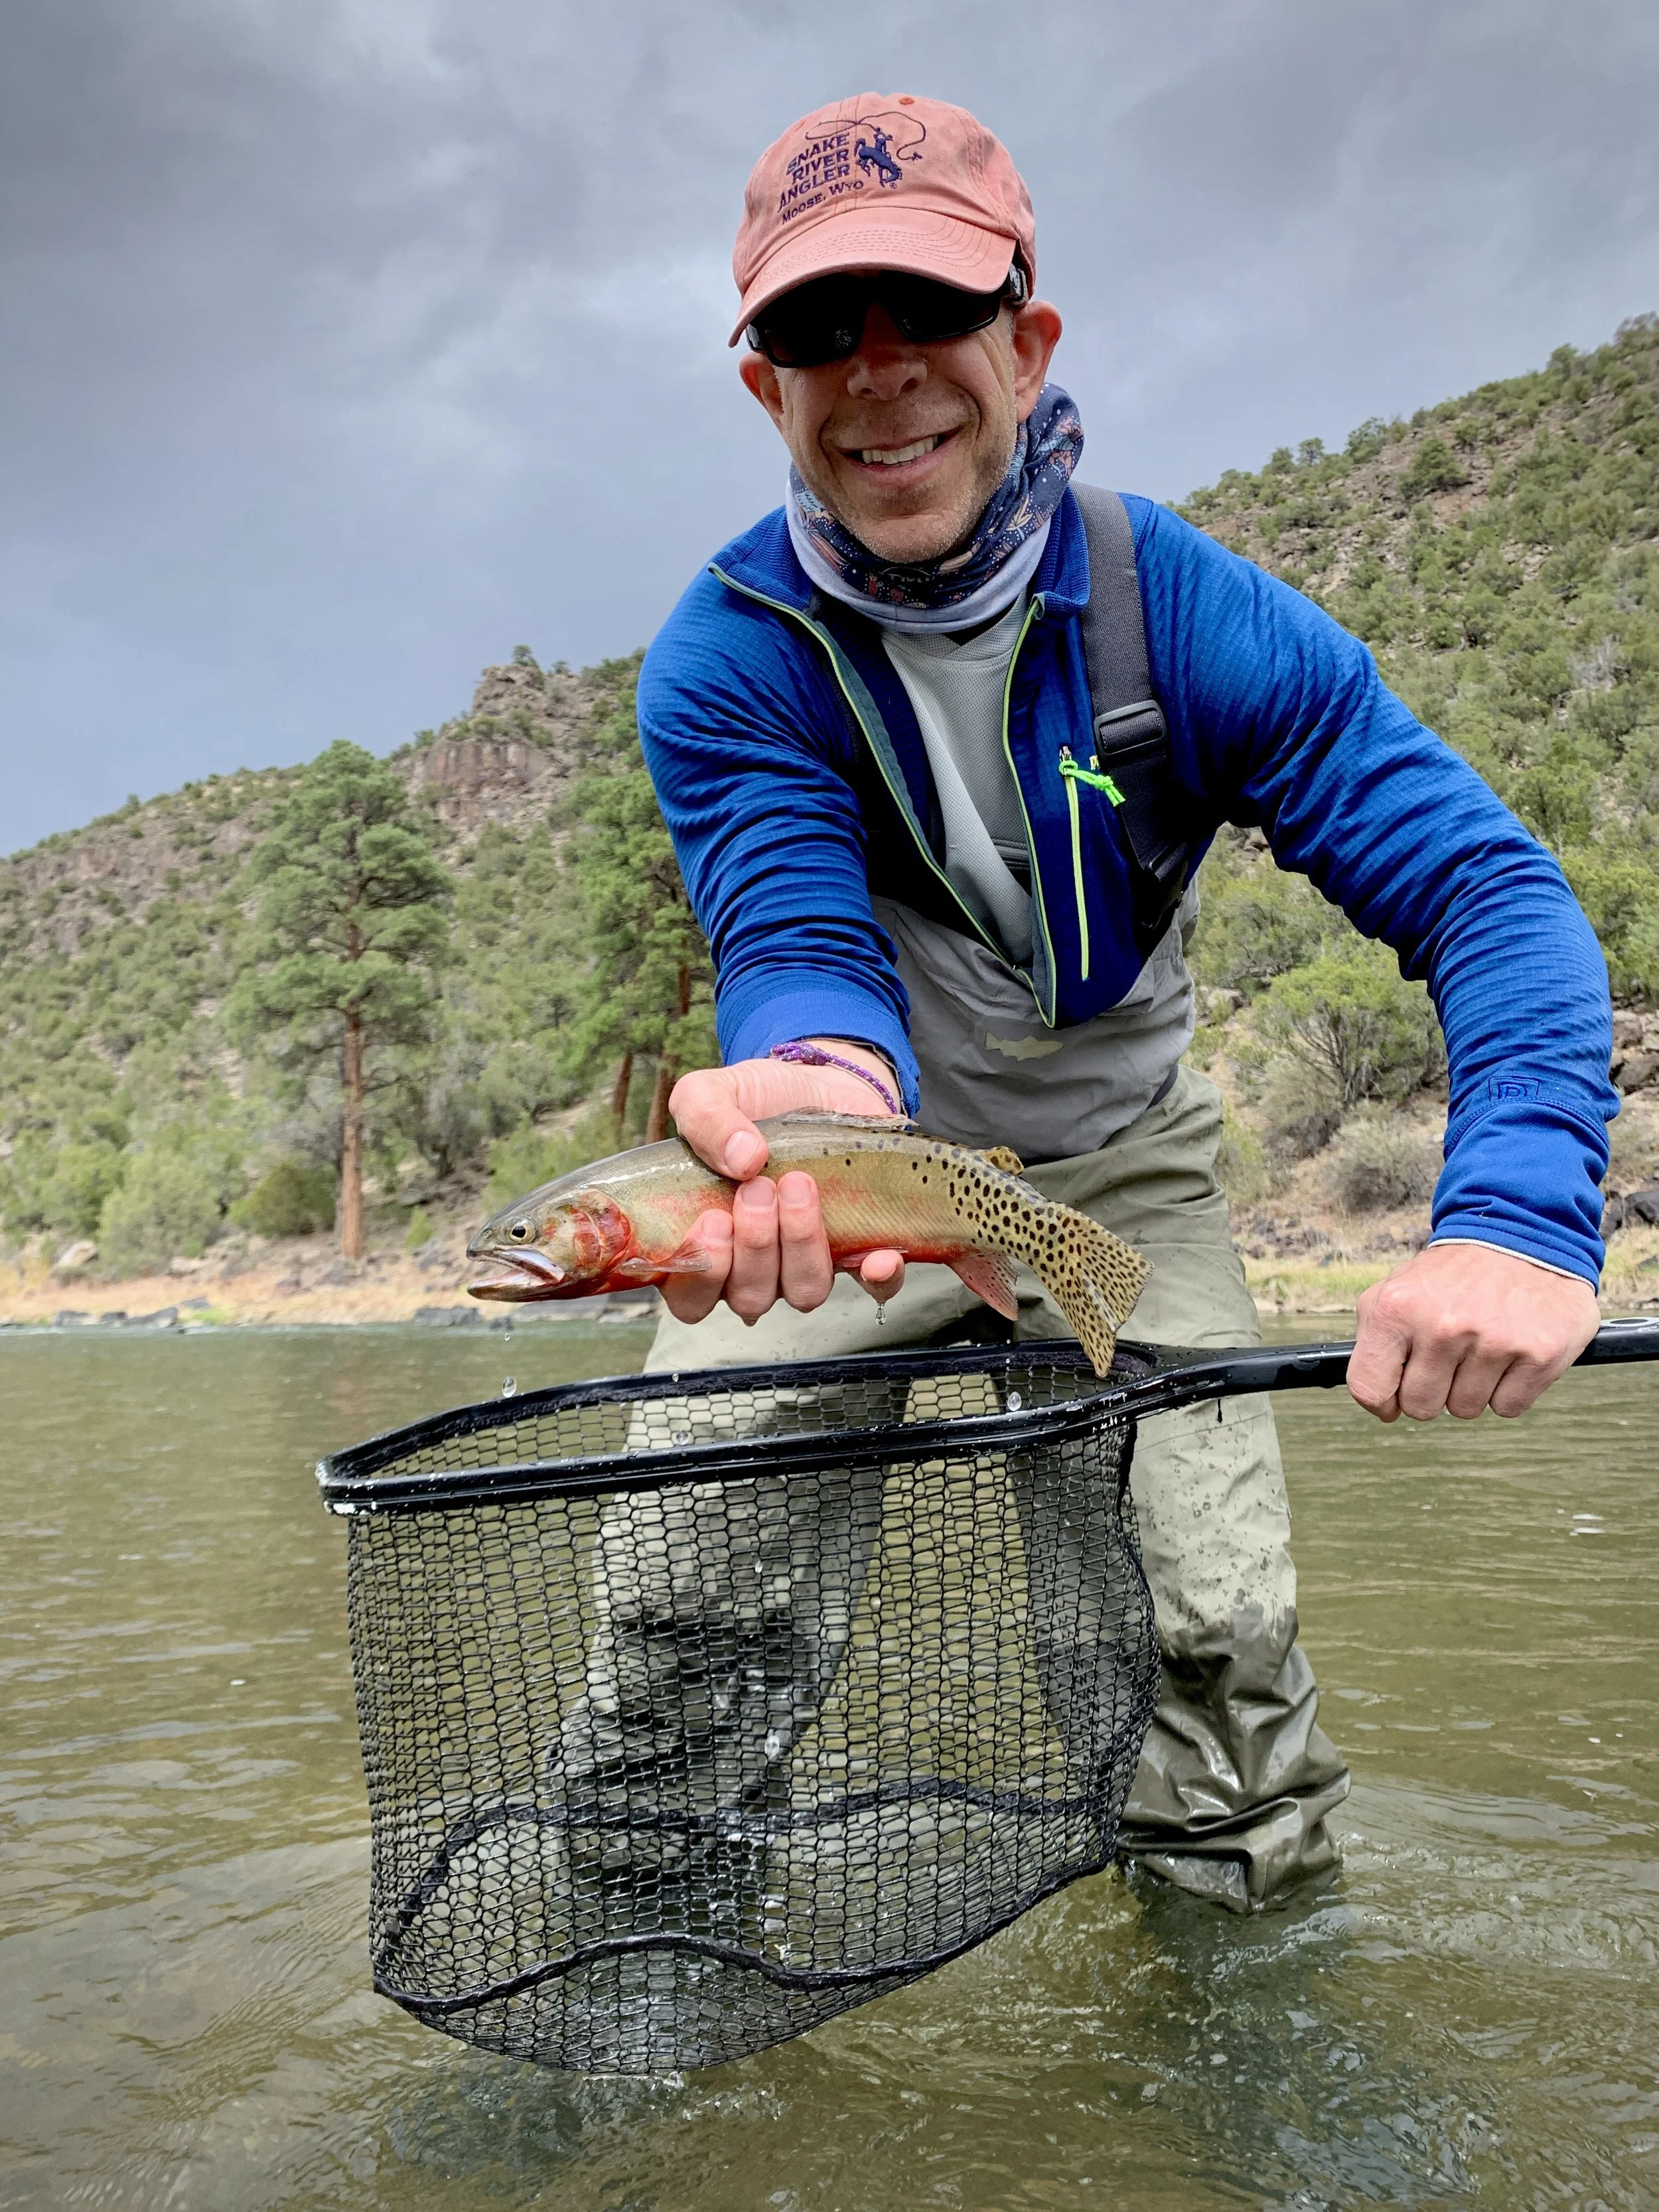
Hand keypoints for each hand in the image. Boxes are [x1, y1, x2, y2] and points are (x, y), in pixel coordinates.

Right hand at [663, 1047, 905, 1325]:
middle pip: (749, 1296)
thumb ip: (704, 1120)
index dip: (701, 1275)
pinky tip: (880, 1256)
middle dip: (755, 1247)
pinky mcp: (859, 1248)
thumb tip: (743, 1160)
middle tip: (758, 1188)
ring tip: (799, 1186)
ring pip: (804, 1292)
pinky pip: (874, 1287)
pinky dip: (876, 1278)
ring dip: (801, 1246)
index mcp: (707, 1243)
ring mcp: (807, 1261)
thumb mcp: (711, 1095)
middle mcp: (754, 1265)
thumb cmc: (755, 1102)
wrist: (819, 1083)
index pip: (691, 1297)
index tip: (713, 1220)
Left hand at [1348, 1242, 1599, 1421]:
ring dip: (1472, 1387)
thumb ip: (1374, 1340)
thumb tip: (1376, 1398)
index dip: (1381, 1402)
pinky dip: (1507, 1389)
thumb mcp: (1396, 1289)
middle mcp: (1443, 1326)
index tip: (1393, 1398)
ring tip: (1480, 1346)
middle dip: (1432, 1390)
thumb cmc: (1455, 1274)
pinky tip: (1508, 1353)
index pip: (1369, 1388)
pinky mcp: (1539, 1355)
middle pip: (1420, 1407)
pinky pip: (1507, 1406)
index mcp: (1397, 1309)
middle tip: (1448, 1356)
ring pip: (1465, 1409)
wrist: (1524, 1235)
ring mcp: (1494, 1342)